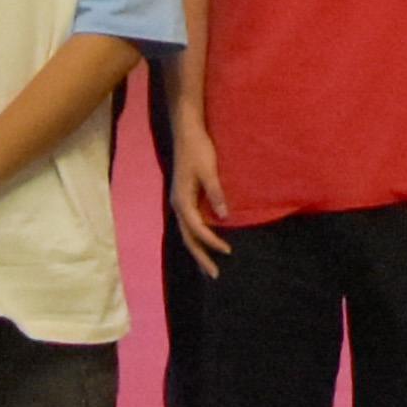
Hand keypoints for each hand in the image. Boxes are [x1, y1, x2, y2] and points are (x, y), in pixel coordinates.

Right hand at [172, 110, 234, 277]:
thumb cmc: (198, 149)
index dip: (212, 242)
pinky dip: (197, 236)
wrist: (187, 131)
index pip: (197, 229)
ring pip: (187, 232)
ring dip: (198, 249)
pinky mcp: (184, 196)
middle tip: (214, 274)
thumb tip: (224, 216)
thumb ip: (216, 193)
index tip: (228, 252)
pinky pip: (190, 223)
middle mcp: (178, 204)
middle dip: (201, 256)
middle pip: (188, 237)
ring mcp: (180, 201)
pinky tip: (206, 241)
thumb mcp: (209, 171)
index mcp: (182, 200)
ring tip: (208, 265)